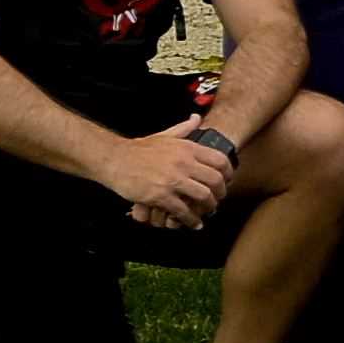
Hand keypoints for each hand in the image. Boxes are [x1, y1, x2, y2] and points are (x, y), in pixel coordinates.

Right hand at [110, 122, 236, 228]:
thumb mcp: (165, 135)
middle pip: (215, 180)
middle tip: (218, 200)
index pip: (220, 160)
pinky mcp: (160, 196)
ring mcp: (172, 180)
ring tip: (207, 212)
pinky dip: (190, 219)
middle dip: (221, 193)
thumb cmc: (139, 149)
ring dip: (208, 207)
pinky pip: (182, 210)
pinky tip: (193, 223)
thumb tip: (197, 118)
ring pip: (203, 196)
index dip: (229, 173)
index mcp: (188, 148)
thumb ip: (184, 129)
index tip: (228, 181)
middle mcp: (184, 163)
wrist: (115, 159)